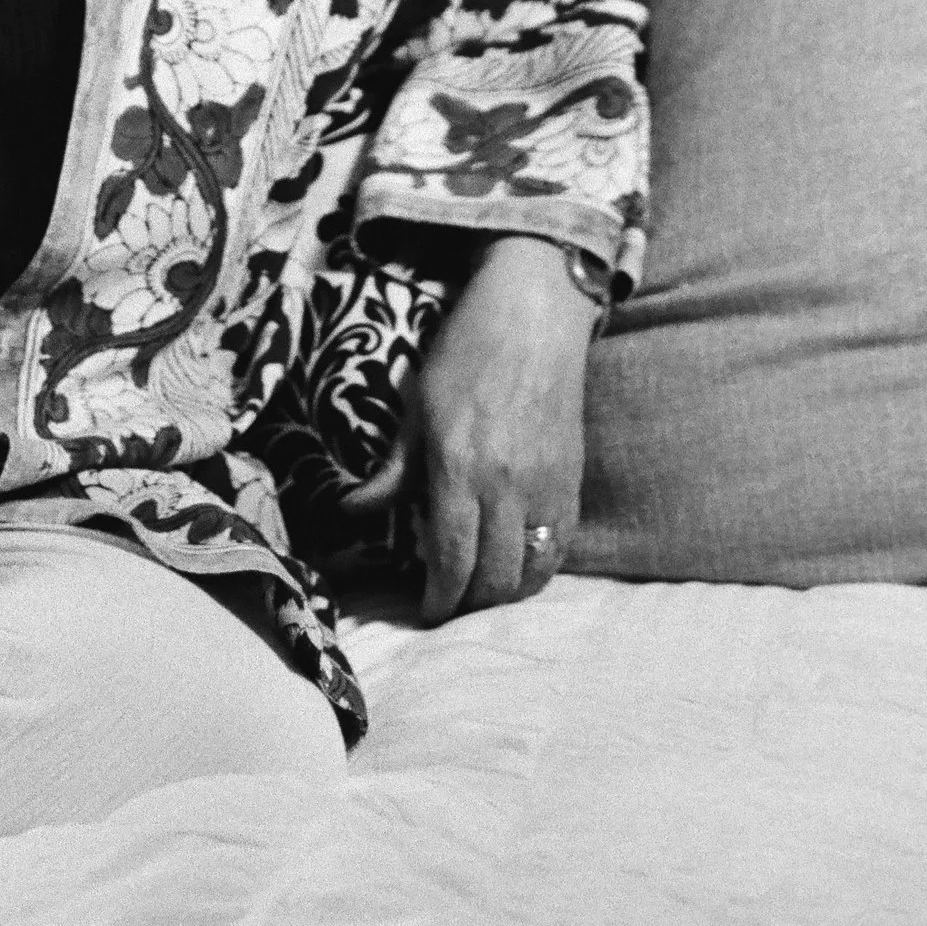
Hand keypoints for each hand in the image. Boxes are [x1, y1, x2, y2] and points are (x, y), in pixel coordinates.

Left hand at [344, 237, 593, 621]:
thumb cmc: (467, 351)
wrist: (535, 313)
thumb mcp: (417, 406)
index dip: (438, 600)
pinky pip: (559, 549)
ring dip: (503, 593)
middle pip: (494, 579)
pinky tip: (515, 564)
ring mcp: (548, 486)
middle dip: (467, 604)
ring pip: (531, 574)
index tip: (424, 612)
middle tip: (447, 602)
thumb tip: (352, 512)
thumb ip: (393, 470)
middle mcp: (508, 485)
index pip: (452, 560)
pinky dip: (537, 570)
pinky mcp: (573, 482)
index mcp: (461, 466)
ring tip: (478, 588)